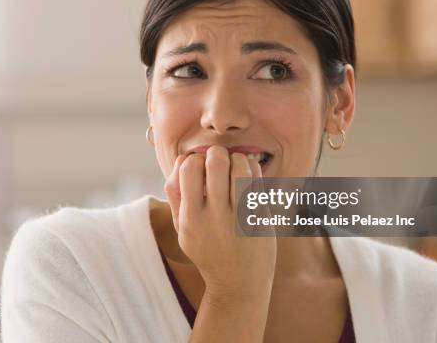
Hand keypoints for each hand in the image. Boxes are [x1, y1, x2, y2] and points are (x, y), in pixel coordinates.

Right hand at [164, 145, 276, 297]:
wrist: (238, 284)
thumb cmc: (207, 251)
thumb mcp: (182, 229)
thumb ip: (175, 195)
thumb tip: (181, 160)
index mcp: (191, 218)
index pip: (188, 167)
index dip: (194, 159)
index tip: (199, 166)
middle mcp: (215, 217)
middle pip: (215, 161)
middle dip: (217, 153)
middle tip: (219, 160)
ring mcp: (241, 217)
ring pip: (241, 166)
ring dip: (238, 158)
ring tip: (235, 165)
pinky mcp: (261, 218)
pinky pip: (258, 181)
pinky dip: (253, 169)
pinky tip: (248, 175)